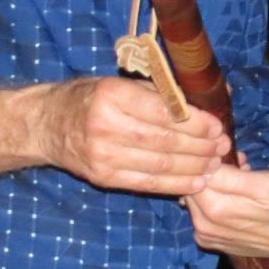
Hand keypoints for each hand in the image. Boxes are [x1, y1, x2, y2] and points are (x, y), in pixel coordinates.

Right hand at [38, 77, 226, 194]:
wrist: (46, 124)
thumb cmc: (90, 98)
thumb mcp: (121, 83)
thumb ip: (159, 92)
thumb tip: (205, 99)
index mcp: (112, 96)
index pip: (164, 113)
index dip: (196, 123)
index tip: (217, 127)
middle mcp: (105, 127)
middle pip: (165, 142)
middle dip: (200, 147)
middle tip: (222, 147)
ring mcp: (102, 156)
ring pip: (159, 165)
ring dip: (193, 168)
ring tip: (214, 165)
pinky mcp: (103, 177)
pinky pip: (146, 183)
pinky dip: (174, 185)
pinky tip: (195, 183)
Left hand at [187, 162, 268, 256]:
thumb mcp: (263, 182)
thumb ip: (228, 176)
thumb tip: (204, 167)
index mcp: (214, 208)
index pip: (194, 175)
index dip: (212, 162)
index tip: (231, 156)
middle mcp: (203, 225)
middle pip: (194, 190)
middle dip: (212, 175)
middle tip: (239, 167)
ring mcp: (207, 237)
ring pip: (198, 203)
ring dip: (215, 190)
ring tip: (242, 182)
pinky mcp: (213, 243)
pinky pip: (203, 218)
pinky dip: (216, 206)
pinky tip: (237, 202)